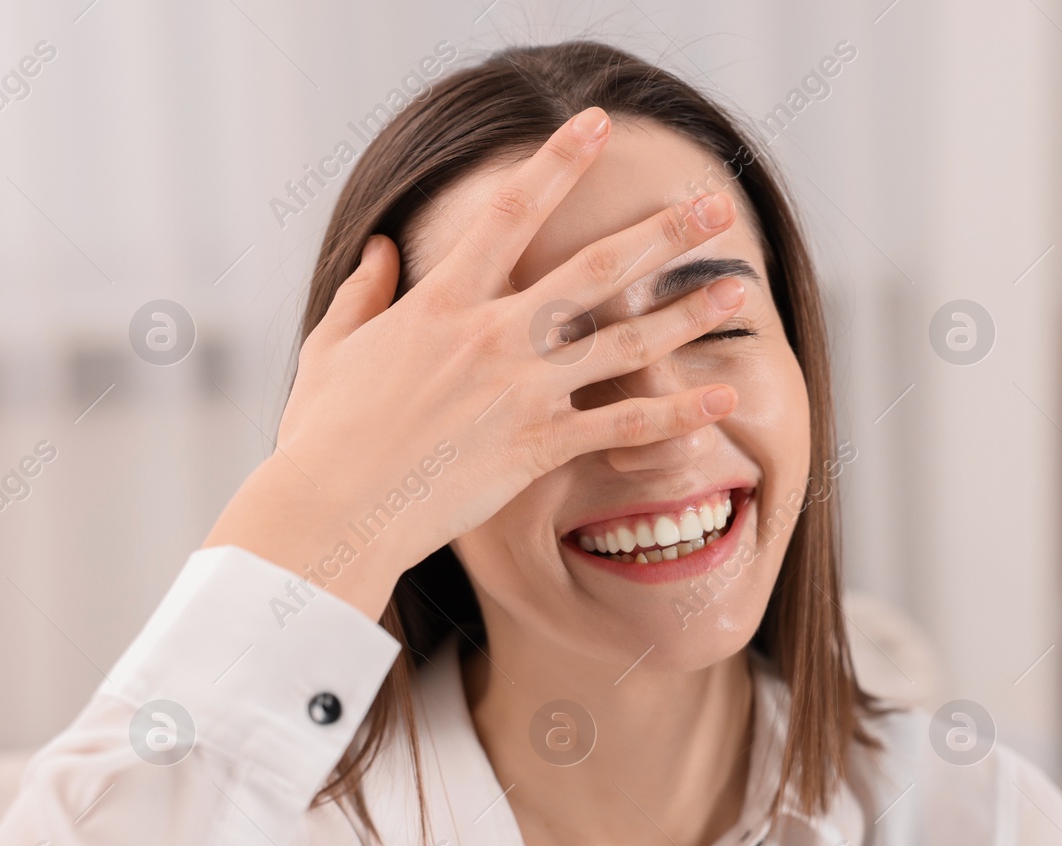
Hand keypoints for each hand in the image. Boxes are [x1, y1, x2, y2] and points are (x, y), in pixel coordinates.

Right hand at [203, 106, 745, 619]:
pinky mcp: (539, 444)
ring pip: (624, 341)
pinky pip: (622, 424)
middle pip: (595, 269)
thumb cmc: (325, 433)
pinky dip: (676, 413)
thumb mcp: (332, 347)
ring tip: (735, 290)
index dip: (557, 161)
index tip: (595, 124)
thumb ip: (363, 292)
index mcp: (443, 301)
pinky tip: (721, 397)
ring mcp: (522, 389)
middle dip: (661, 233)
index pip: (511, 211)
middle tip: (714, 207)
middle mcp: (493, 334)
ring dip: (686, 313)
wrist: (336, 506)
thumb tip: (380, 249)